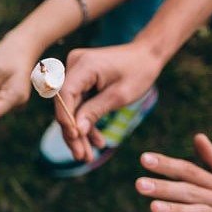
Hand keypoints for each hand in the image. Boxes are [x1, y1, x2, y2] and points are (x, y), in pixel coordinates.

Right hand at [60, 42, 163, 162]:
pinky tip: (96, 141)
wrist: (146, 55)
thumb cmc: (138, 71)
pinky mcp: (79, 80)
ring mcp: (74, 72)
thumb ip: (95, 112)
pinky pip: (77, 104)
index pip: (65, 95)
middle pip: (66, 105)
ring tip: (87, 156)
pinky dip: (85, 122)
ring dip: (78, 132)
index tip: (75, 138)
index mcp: (84, 65)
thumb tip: (75, 131)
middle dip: (73, 132)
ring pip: (70, 108)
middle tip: (81, 156)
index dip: (66, 118)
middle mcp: (73, 66)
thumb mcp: (119, 95)